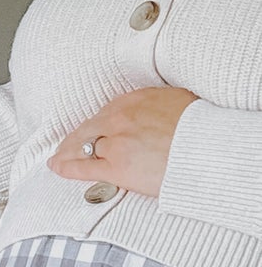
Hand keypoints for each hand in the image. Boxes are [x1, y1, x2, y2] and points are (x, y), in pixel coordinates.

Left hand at [47, 86, 198, 197]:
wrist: (210, 148)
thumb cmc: (204, 127)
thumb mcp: (182, 103)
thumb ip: (161, 108)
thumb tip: (160, 113)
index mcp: (137, 99)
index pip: (108, 111)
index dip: (98, 122)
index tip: (94, 127)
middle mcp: (120, 118)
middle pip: (89, 127)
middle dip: (76, 137)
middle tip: (66, 144)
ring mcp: (115, 143)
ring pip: (81, 146)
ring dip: (68, 152)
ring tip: (59, 157)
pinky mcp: (116, 167)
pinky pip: (83, 167)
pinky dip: (66, 167)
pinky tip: (56, 167)